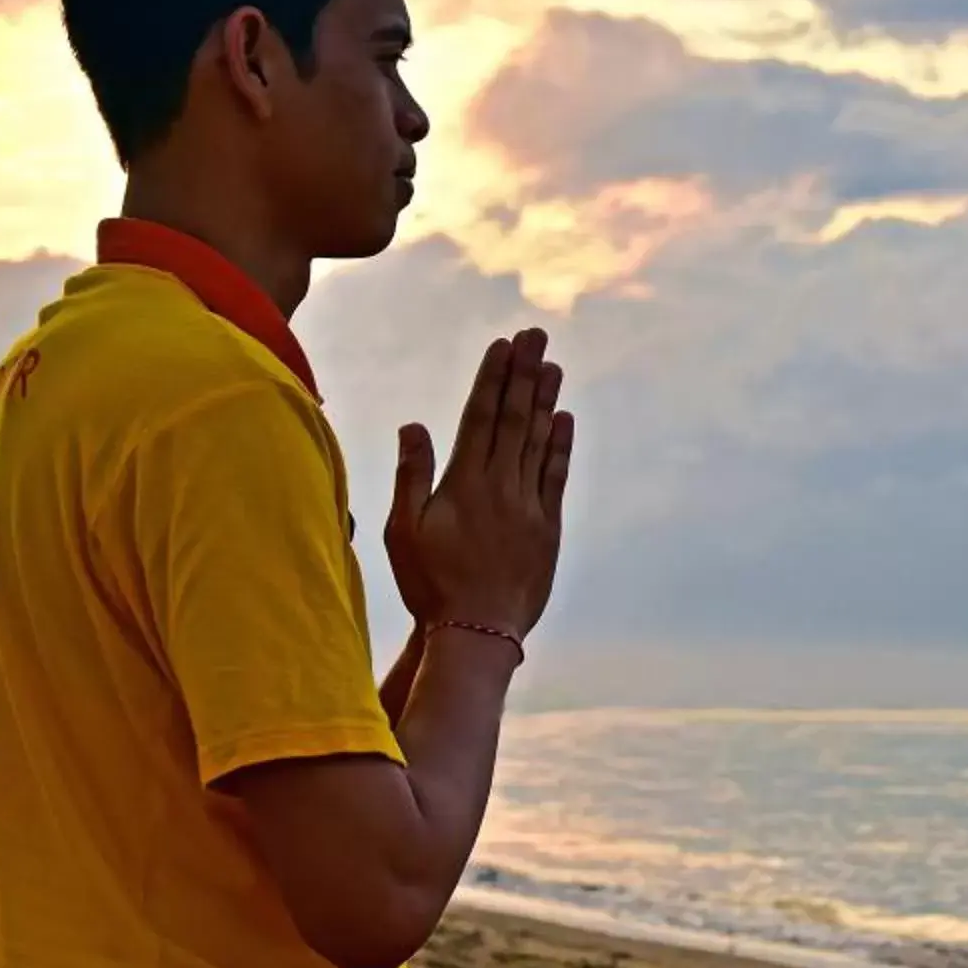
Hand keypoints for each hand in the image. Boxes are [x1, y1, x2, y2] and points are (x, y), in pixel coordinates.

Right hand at [388, 328, 571, 639]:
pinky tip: (563, 419)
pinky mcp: (547, 529)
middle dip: (524, 374)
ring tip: (552, 364)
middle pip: (514, 419)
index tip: (502, 345)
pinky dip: (560, 446)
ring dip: (545, 400)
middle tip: (535, 335)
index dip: (493, 378)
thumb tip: (414, 424)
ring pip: (538, 442)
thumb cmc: (430, 585)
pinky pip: (556, 477)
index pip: (480, 417)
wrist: (476, 633)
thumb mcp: (403, 531)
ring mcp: (528, 507)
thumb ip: (412, 474)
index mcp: (464, 484)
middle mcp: (501, 488)